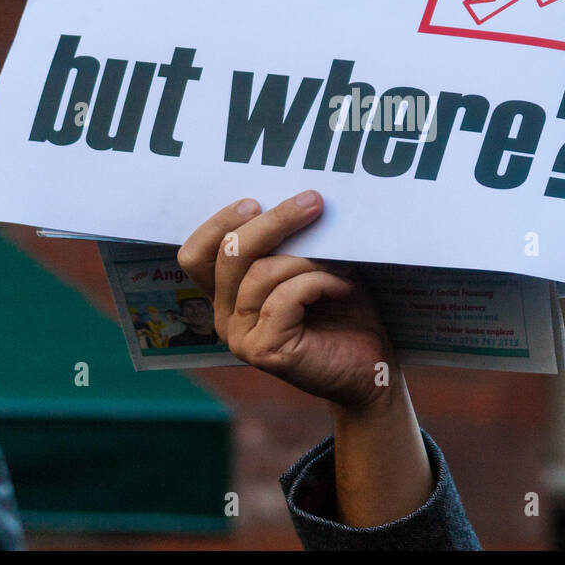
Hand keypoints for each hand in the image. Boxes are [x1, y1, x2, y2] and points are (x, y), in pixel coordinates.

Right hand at [178, 190, 392, 410]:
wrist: (369, 368)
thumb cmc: (343, 313)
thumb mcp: (311, 266)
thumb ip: (290, 242)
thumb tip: (295, 196)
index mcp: (227, 294)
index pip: (195, 254)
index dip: (218, 223)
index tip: (255, 202)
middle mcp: (224, 316)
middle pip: (229, 254)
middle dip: (274, 221)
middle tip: (313, 202)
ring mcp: (240, 336)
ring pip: (260, 273)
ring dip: (307, 259)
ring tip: (341, 263)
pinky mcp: (263, 350)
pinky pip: (283, 297)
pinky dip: (318, 282)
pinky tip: (343, 287)